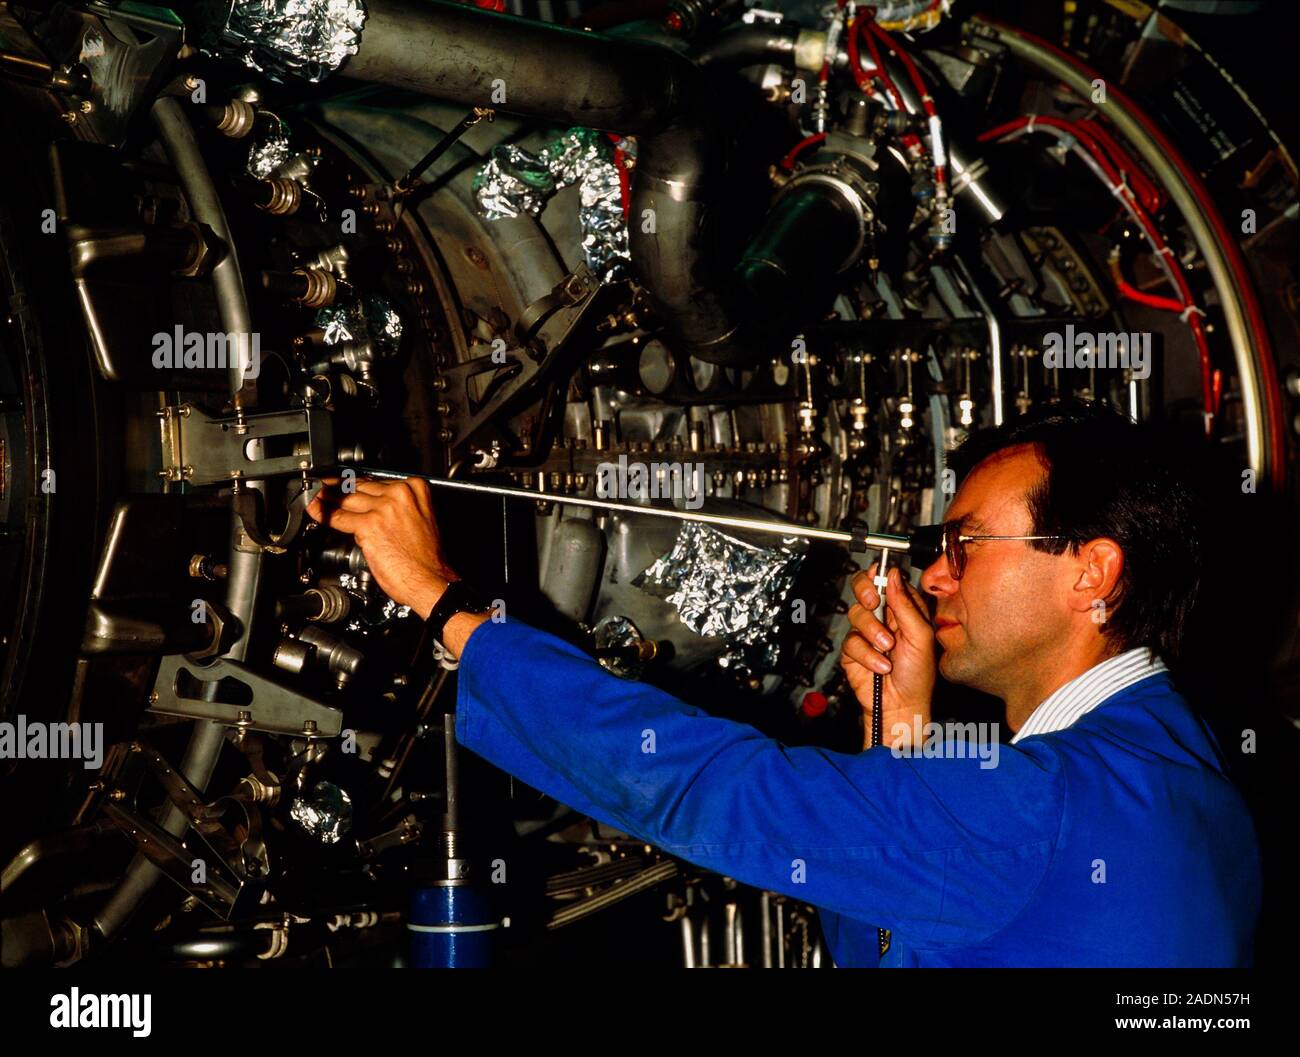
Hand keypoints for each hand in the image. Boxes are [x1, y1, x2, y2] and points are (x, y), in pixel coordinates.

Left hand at [305, 477, 454, 617]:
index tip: (344, 483)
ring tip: (314, 495)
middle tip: (323, 487)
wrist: (430, 579)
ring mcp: (383, 508)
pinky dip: (323, 513)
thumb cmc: (425, 557)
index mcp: (415, 489)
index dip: (355, 483)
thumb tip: (372, 507)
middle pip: (360, 487)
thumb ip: (398, 508)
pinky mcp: (370, 525)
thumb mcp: (419, 520)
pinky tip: (314, 509)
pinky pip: (339, 517)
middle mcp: (399, 494)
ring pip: (347, 499)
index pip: (376, 481)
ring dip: (326, 497)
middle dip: (339, 488)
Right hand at [839, 564, 934, 750]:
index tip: (878, 574)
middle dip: (865, 591)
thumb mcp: (920, 637)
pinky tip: (880, 666)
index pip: (889, 581)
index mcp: (904, 609)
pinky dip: (866, 655)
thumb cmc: (918, 675)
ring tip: (886, 648)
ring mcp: (867, 632)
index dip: (881, 575)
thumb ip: (906, 605)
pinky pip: (851, 641)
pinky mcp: (853, 649)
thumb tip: (894, 576)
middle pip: (864, 588)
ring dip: (872, 631)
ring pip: (856, 614)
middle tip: (872, 601)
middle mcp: (884, 617)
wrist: (901, 706)